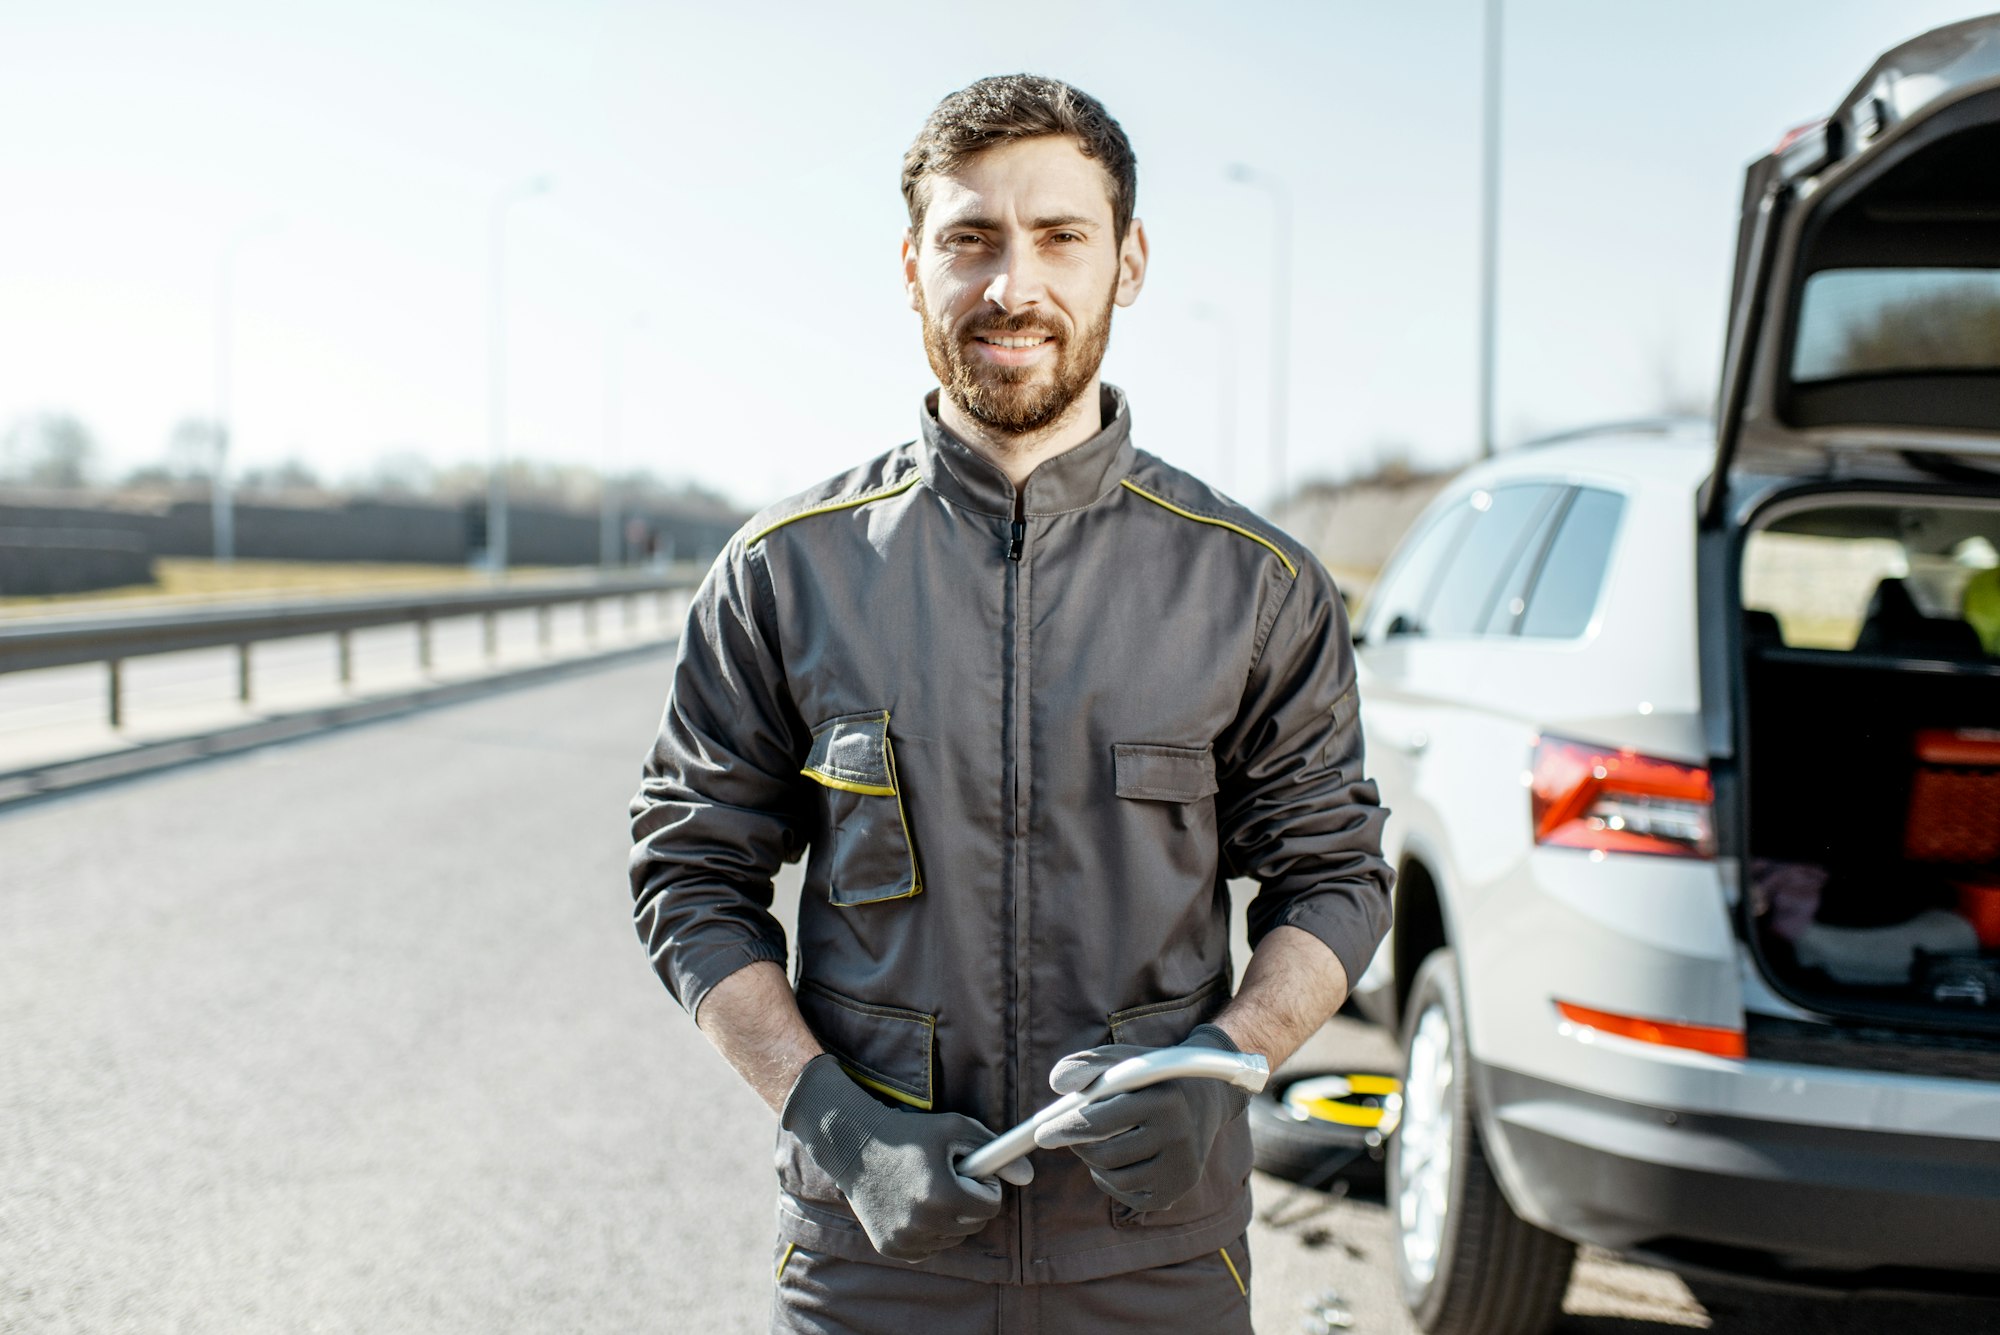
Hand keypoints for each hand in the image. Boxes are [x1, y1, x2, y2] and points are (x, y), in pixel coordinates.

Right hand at [781, 1054, 1032, 1262]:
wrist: (854, 1146)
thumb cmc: (910, 1134)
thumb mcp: (956, 1129)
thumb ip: (996, 1152)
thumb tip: (1028, 1176)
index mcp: (942, 1195)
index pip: (990, 1206)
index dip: (984, 1185)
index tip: (968, 1170)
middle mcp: (923, 1223)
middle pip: (974, 1225)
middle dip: (969, 1202)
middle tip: (948, 1177)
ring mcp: (905, 1240)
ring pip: (953, 1238)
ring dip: (950, 1217)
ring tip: (927, 1188)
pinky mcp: (891, 1249)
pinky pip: (930, 1248)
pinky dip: (929, 1230)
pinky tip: (911, 1204)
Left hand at [1031, 1024, 1248, 1212]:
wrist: (1204, 1099)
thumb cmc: (1151, 1077)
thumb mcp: (1124, 1060)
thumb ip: (1088, 1064)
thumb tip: (1058, 1083)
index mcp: (1165, 1099)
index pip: (1103, 1121)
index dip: (1067, 1127)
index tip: (1041, 1134)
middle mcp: (1179, 1136)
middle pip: (1105, 1155)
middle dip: (1078, 1144)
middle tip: (1065, 1134)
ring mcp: (1181, 1168)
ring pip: (1114, 1179)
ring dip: (1095, 1162)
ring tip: (1101, 1140)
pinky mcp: (1177, 1190)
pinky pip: (1127, 1196)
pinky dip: (1111, 1180)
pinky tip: (1119, 1160)